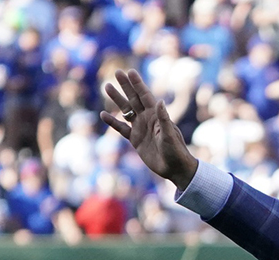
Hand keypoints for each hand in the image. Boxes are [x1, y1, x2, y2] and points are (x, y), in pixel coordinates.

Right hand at [99, 69, 197, 189]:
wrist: (174, 169)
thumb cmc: (176, 151)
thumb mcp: (169, 135)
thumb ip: (164, 118)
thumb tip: (159, 101)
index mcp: (156, 116)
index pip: (145, 96)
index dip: (138, 84)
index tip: (130, 71)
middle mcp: (147, 119)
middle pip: (134, 99)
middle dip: (126, 86)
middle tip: (117, 72)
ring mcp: (140, 129)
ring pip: (126, 111)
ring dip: (117, 99)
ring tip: (107, 86)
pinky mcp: (135, 140)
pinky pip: (121, 129)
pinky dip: (112, 122)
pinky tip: (103, 114)